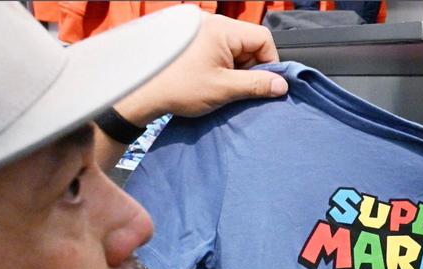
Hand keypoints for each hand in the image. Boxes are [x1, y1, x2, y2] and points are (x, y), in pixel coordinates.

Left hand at [115, 13, 287, 126]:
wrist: (141, 92)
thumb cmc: (177, 87)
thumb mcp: (224, 89)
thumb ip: (256, 85)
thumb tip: (281, 85)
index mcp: (221, 29)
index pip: (263, 38)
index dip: (270, 62)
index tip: (266, 83)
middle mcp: (211, 23)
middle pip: (249, 42)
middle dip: (251, 67)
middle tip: (241, 89)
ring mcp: (199, 30)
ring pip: (234, 47)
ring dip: (236, 68)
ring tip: (223, 87)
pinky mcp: (191, 40)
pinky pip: (218, 49)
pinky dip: (222, 66)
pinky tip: (213, 81)